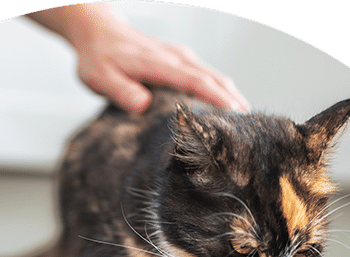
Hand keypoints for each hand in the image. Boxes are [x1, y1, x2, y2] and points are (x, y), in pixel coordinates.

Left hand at [27, 4, 249, 113]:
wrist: (99, 32)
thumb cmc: (98, 57)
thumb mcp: (99, 77)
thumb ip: (120, 90)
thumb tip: (143, 105)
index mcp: (158, 62)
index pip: (194, 80)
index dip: (215, 98)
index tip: (235, 116)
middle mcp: (176, 56)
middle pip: (214, 78)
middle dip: (234, 102)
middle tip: (251, 131)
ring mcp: (182, 57)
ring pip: (216, 76)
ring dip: (233, 97)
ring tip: (248, 125)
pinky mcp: (182, 60)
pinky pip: (209, 75)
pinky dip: (224, 91)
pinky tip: (231, 109)